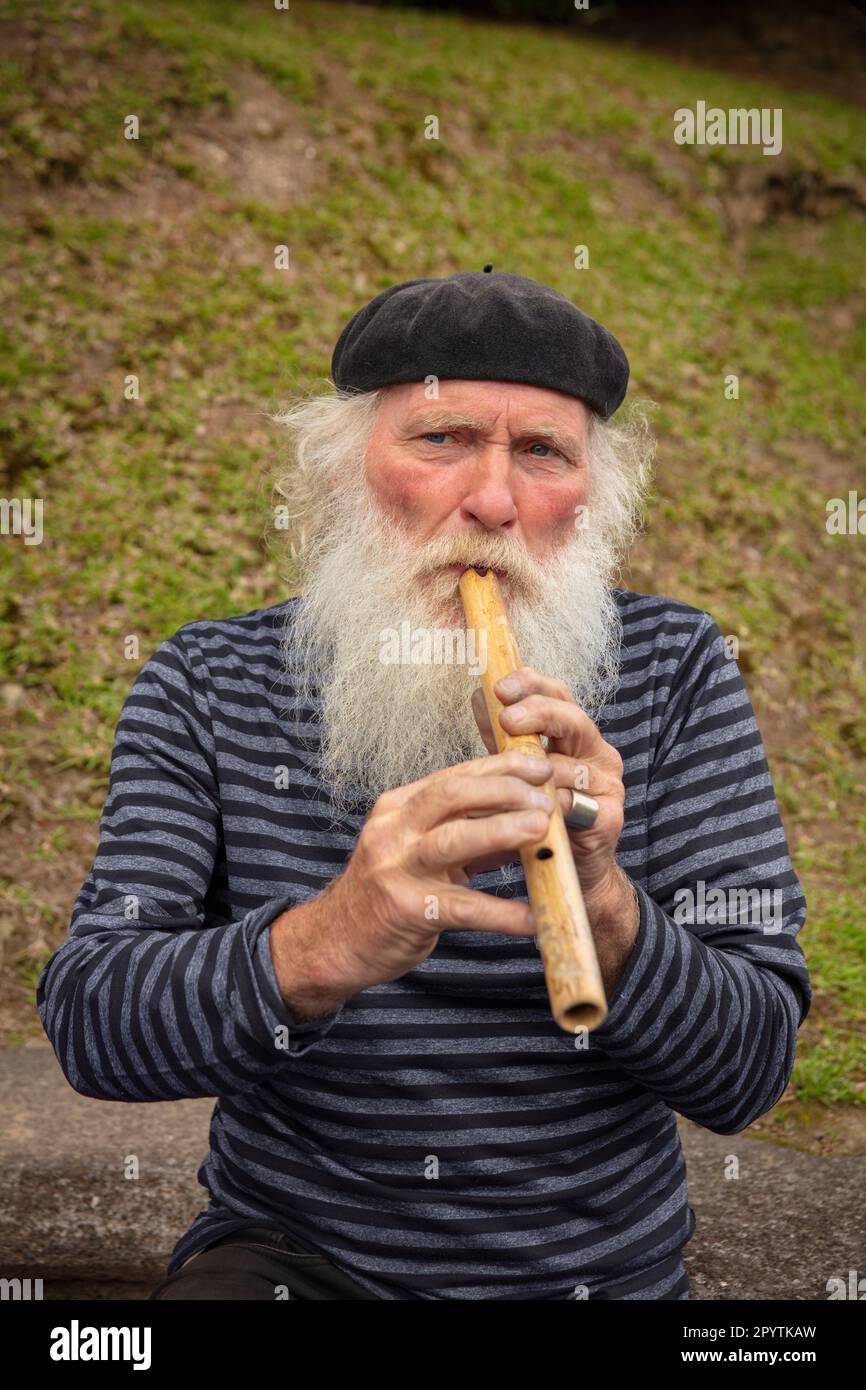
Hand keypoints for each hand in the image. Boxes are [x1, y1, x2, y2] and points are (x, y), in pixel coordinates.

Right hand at [271, 748, 557, 1011]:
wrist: (337, 941)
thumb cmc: (390, 890)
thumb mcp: (422, 849)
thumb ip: (470, 831)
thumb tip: (530, 817)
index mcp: (399, 807)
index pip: (455, 775)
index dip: (501, 767)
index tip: (541, 767)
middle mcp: (394, 830)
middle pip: (452, 794)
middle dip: (504, 790)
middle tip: (546, 799)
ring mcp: (397, 868)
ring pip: (453, 839)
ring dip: (502, 830)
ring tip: (543, 830)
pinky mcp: (406, 909)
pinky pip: (462, 908)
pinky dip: (501, 912)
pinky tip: (533, 919)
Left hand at [470, 666, 624, 906]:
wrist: (567, 872)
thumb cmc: (539, 815)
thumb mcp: (517, 770)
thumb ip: (503, 738)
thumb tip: (480, 699)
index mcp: (576, 737)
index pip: (558, 695)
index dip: (531, 685)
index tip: (500, 687)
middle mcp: (598, 755)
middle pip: (573, 719)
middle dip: (538, 713)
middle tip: (508, 718)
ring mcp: (608, 786)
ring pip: (574, 766)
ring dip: (539, 768)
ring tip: (508, 770)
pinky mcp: (609, 819)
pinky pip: (579, 807)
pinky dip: (553, 806)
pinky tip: (533, 808)